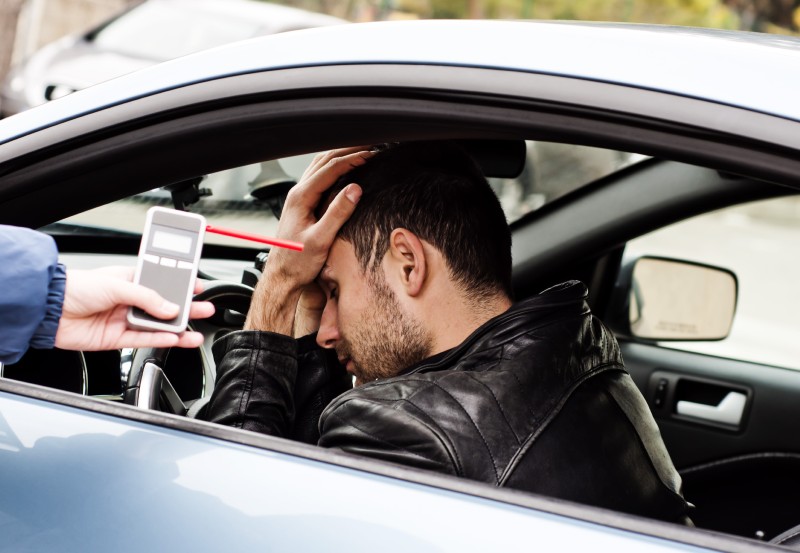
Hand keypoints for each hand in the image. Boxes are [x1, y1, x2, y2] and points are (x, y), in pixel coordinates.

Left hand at [55, 267, 214, 350]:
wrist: (49, 310)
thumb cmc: (76, 288)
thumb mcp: (117, 285)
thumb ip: (147, 298)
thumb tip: (170, 308)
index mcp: (130, 280)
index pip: (163, 282)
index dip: (181, 285)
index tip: (199, 288)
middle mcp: (129, 300)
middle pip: (164, 306)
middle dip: (186, 308)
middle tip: (205, 309)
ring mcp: (123, 320)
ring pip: (157, 326)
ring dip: (176, 329)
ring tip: (195, 331)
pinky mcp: (116, 338)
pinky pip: (144, 340)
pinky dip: (160, 340)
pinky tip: (175, 340)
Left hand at [245, 147, 372, 331]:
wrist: (282, 277)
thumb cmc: (298, 263)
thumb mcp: (321, 240)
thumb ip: (337, 213)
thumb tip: (355, 189)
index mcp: (301, 198)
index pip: (330, 169)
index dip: (352, 159)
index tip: (372, 154)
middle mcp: (297, 193)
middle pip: (324, 160)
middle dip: (348, 149)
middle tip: (371, 144)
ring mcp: (298, 198)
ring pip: (320, 166)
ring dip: (341, 155)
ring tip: (362, 150)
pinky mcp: (302, 204)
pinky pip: (319, 177)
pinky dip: (335, 167)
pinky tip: (346, 170)